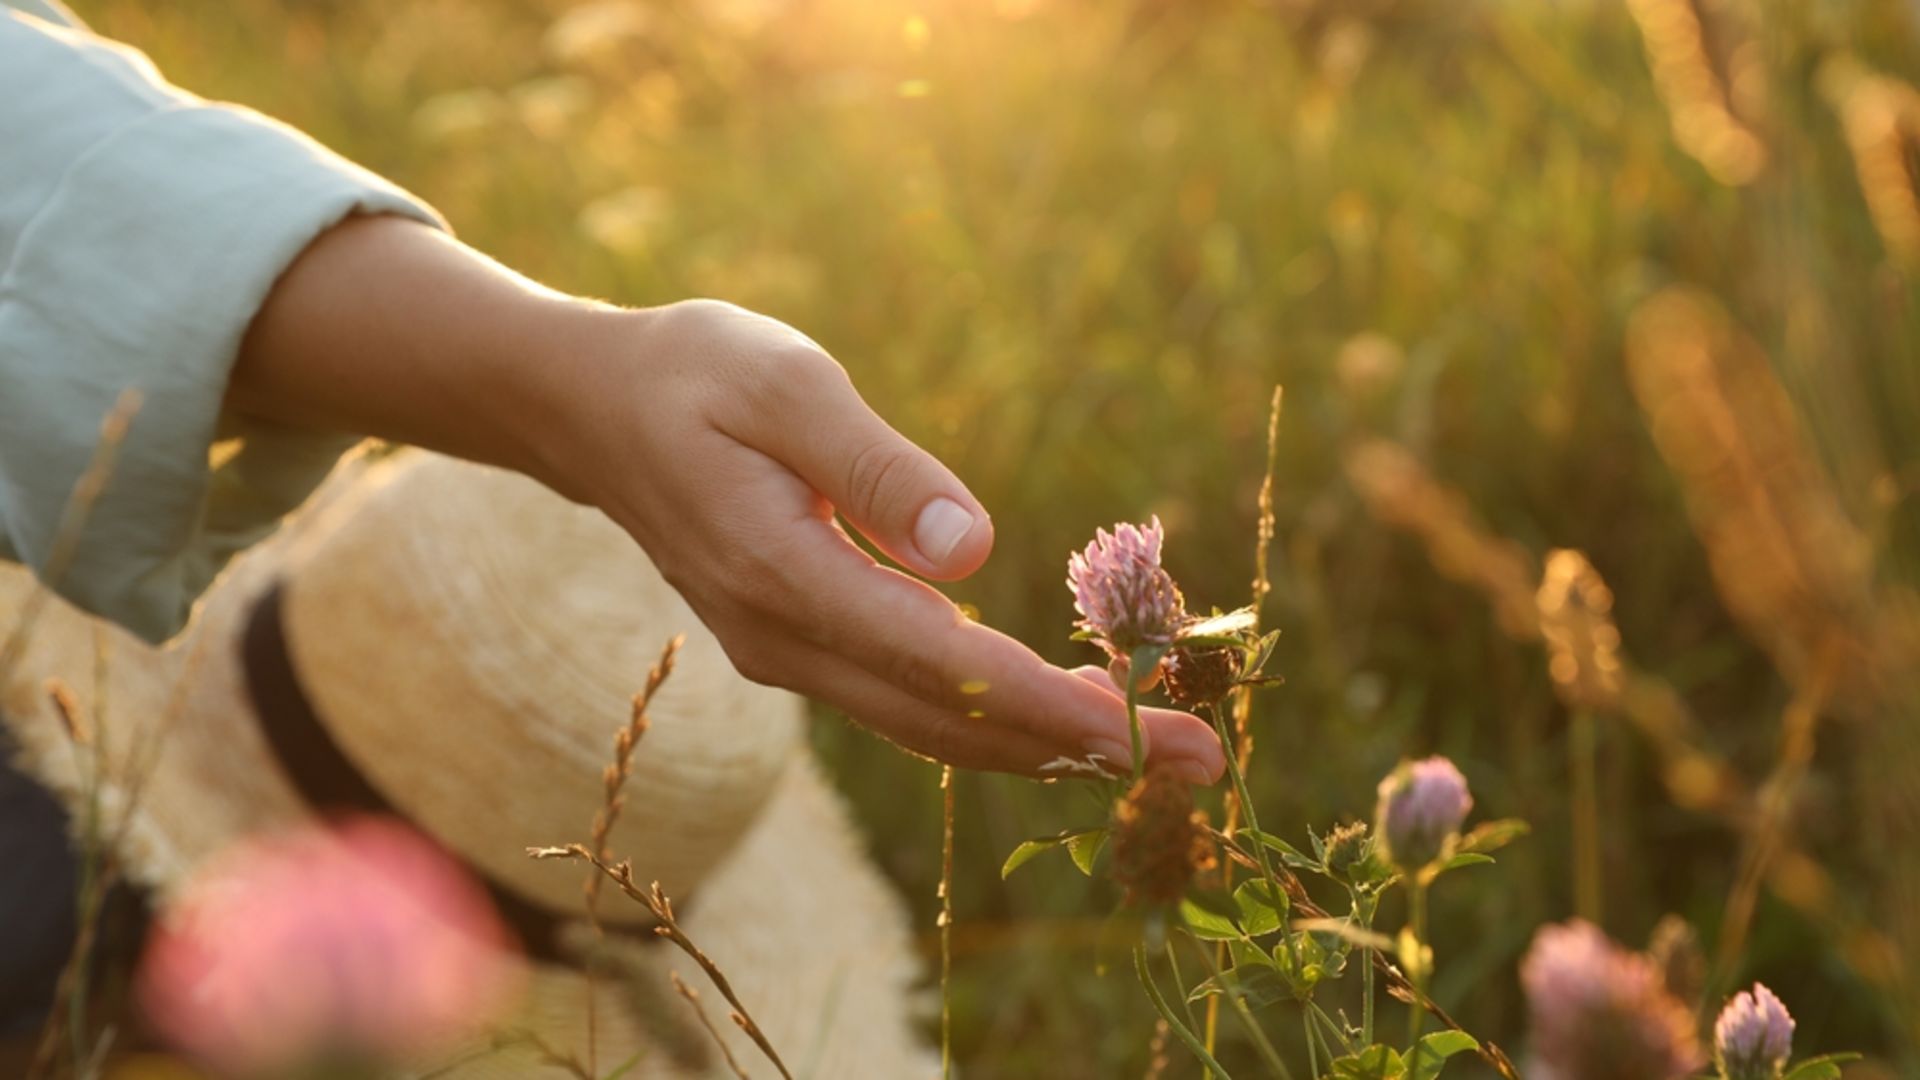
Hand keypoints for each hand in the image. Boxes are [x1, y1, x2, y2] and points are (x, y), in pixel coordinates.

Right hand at [534, 299, 1222, 779]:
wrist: (589, 411)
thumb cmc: (689, 374)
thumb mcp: (784, 383)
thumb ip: (876, 467)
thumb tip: (976, 549)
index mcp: (784, 575)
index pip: (946, 667)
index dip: (1055, 705)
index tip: (1156, 731)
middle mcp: (786, 640)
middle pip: (951, 724)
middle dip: (1079, 747)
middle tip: (1205, 762)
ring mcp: (787, 654)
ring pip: (932, 726)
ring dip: (1044, 742)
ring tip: (1154, 743)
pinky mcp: (798, 645)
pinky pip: (910, 701)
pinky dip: (993, 714)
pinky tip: (1061, 707)